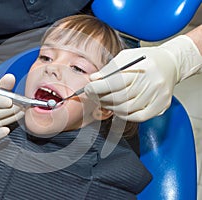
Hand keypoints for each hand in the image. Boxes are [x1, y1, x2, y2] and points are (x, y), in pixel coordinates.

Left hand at [85, 35, 201, 121]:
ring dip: (111, 107)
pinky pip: (139, 116)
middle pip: (120, 97)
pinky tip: (118, 109)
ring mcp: (158, 95)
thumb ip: (110, 68)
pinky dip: (125, 115)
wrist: (170, 63)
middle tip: (94, 96)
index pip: (115, 82)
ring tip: (105, 101)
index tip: (88, 89)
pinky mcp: (162, 105)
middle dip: (102, 98)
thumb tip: (94, 79)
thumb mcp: (126, 56)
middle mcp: (152, 82)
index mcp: (143, 67)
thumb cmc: (146, 59)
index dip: (98, 88)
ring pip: (127, 109)